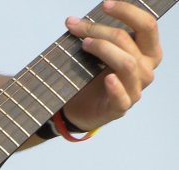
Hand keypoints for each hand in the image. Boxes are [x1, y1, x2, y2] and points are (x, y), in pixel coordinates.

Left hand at [63, 1, 161, 130]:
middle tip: (76, 27)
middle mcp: (145, 69)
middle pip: (131, 42)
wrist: (79, 109)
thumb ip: (95, 37)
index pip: (147, 25)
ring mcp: (135, 89)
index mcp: (146, 52)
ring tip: (84, 45)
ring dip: (104, 50)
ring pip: (127, 64)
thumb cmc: (91, 78)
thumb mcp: (97, 54)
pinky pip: (122, 97)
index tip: (105, 4)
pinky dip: (116, 86)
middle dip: (102, 30)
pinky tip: (107, 78)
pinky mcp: (120, 108)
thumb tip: (73, 21)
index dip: (128, 12)